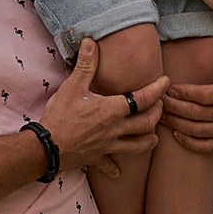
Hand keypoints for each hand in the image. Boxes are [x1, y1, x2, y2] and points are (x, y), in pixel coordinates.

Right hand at [36, 37, 165, 177]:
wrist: (46, 147)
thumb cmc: (61, 115)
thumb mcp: (73, 86)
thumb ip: (86, 64)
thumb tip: (90, 41)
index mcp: (113, 110)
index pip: (144, 98)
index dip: (158, 89)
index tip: (165, 81)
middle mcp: (116, 129)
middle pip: (147, 123)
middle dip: (157, 113)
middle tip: (161, 105)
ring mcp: (108, 145)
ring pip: (137, 146)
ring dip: (148, 141)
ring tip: (154, 136)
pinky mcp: (96, 157)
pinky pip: (108, 165)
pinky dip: (114, 168)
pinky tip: (118, 172)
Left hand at [162, 48, 212, 151]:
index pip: (206, 96)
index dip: (185, 94)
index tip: (170, 90)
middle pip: (199, 114)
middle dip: (175, 108)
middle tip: (161, 102)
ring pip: (199, 130)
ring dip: (177, 124)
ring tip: (162, 115)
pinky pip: (207, 145)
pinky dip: (189, 142)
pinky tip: (176, 133)